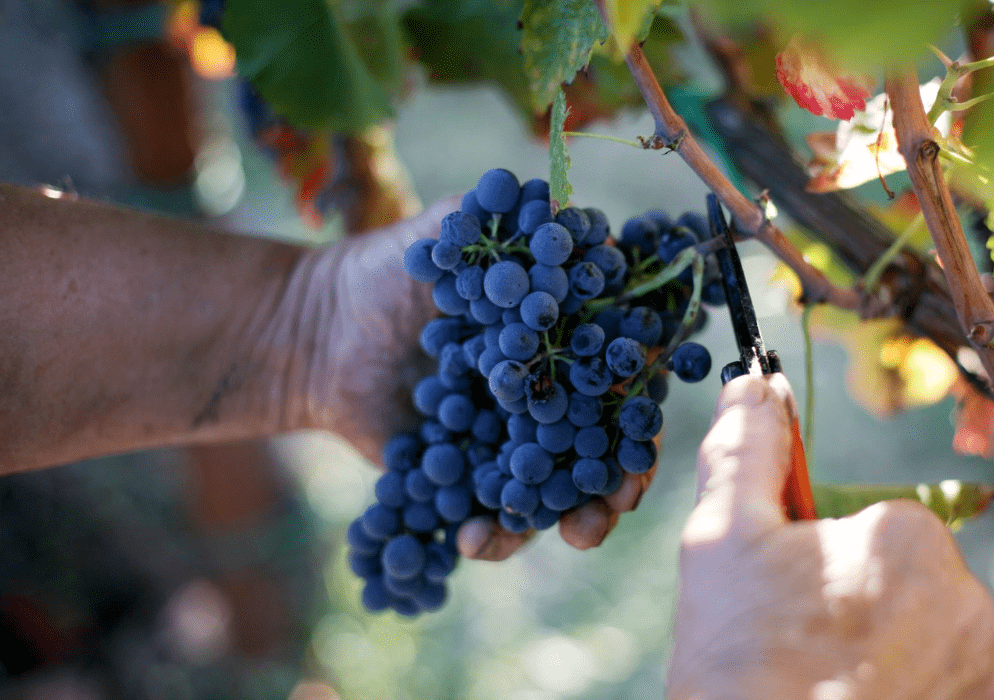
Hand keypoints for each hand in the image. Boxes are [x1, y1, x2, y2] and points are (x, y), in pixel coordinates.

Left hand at [295, 199, 653, 560]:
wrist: (313, 332)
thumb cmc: (386, 270)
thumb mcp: (448, 229)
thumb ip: (511, 218)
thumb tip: (580, 220)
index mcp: (563, 337)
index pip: (623, 375)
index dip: (642, 406)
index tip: (643, 432)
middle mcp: (550, 394)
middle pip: (607, 445)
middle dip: (622, 479)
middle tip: (615, 505)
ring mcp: (513, 441)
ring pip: (563, 490)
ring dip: (579, 519)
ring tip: (573, 537)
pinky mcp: (471, 478)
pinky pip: (496, 517)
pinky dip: (494, 535)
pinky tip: (472, 540)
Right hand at [668, 374, 993, 699]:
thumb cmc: (739, 658)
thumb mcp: (720, 539)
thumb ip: (744, 449)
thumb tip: (752, 384)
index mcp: (907, 536)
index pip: (868, 523)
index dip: (815, 558)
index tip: (781, 597)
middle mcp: (966, 598)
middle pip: (899, 580)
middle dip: (852, 602)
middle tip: (794, 646)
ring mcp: (981, 670)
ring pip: (921, 635)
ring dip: (881, 651)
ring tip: (817, 684)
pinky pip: (941, 685)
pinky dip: (905, 693)